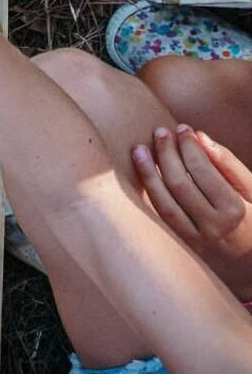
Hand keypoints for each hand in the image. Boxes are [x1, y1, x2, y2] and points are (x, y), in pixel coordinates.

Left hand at [133, 125, 251, 300]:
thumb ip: (229, 165)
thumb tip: (202, 137)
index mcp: (234, 210)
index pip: (202, 170)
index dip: (188, 145)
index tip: (182, 128)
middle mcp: (213, 226)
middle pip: (179, 183)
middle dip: (166, 154)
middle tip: (160, 132)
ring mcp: (195, 239)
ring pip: (163, 202)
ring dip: (148, 173)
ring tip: (139, 149)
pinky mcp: (182, 246)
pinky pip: (160, 217)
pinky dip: (149, 193)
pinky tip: (142, 175)